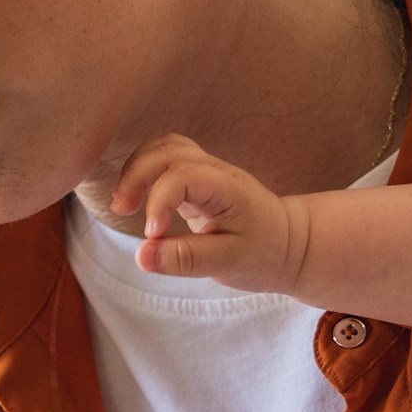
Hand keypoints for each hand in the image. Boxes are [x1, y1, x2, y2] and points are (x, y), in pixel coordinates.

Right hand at [112, 135, 307, 295]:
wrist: (290, 244)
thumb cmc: (264, 254)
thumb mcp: (231, 264)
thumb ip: (187, 259)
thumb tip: (142, 256)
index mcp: (228, 188)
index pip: (182, 176)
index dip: (158, 202)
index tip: (153, 236)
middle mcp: (216, 171)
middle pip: (167, 151)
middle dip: (136, 176)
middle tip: (122, 211)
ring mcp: (206, 170)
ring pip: (163, 148)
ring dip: (136, 169)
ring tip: (124, 204)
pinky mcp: (196, 178)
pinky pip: (165, 158)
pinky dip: (144, 170)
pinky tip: (137, 197)